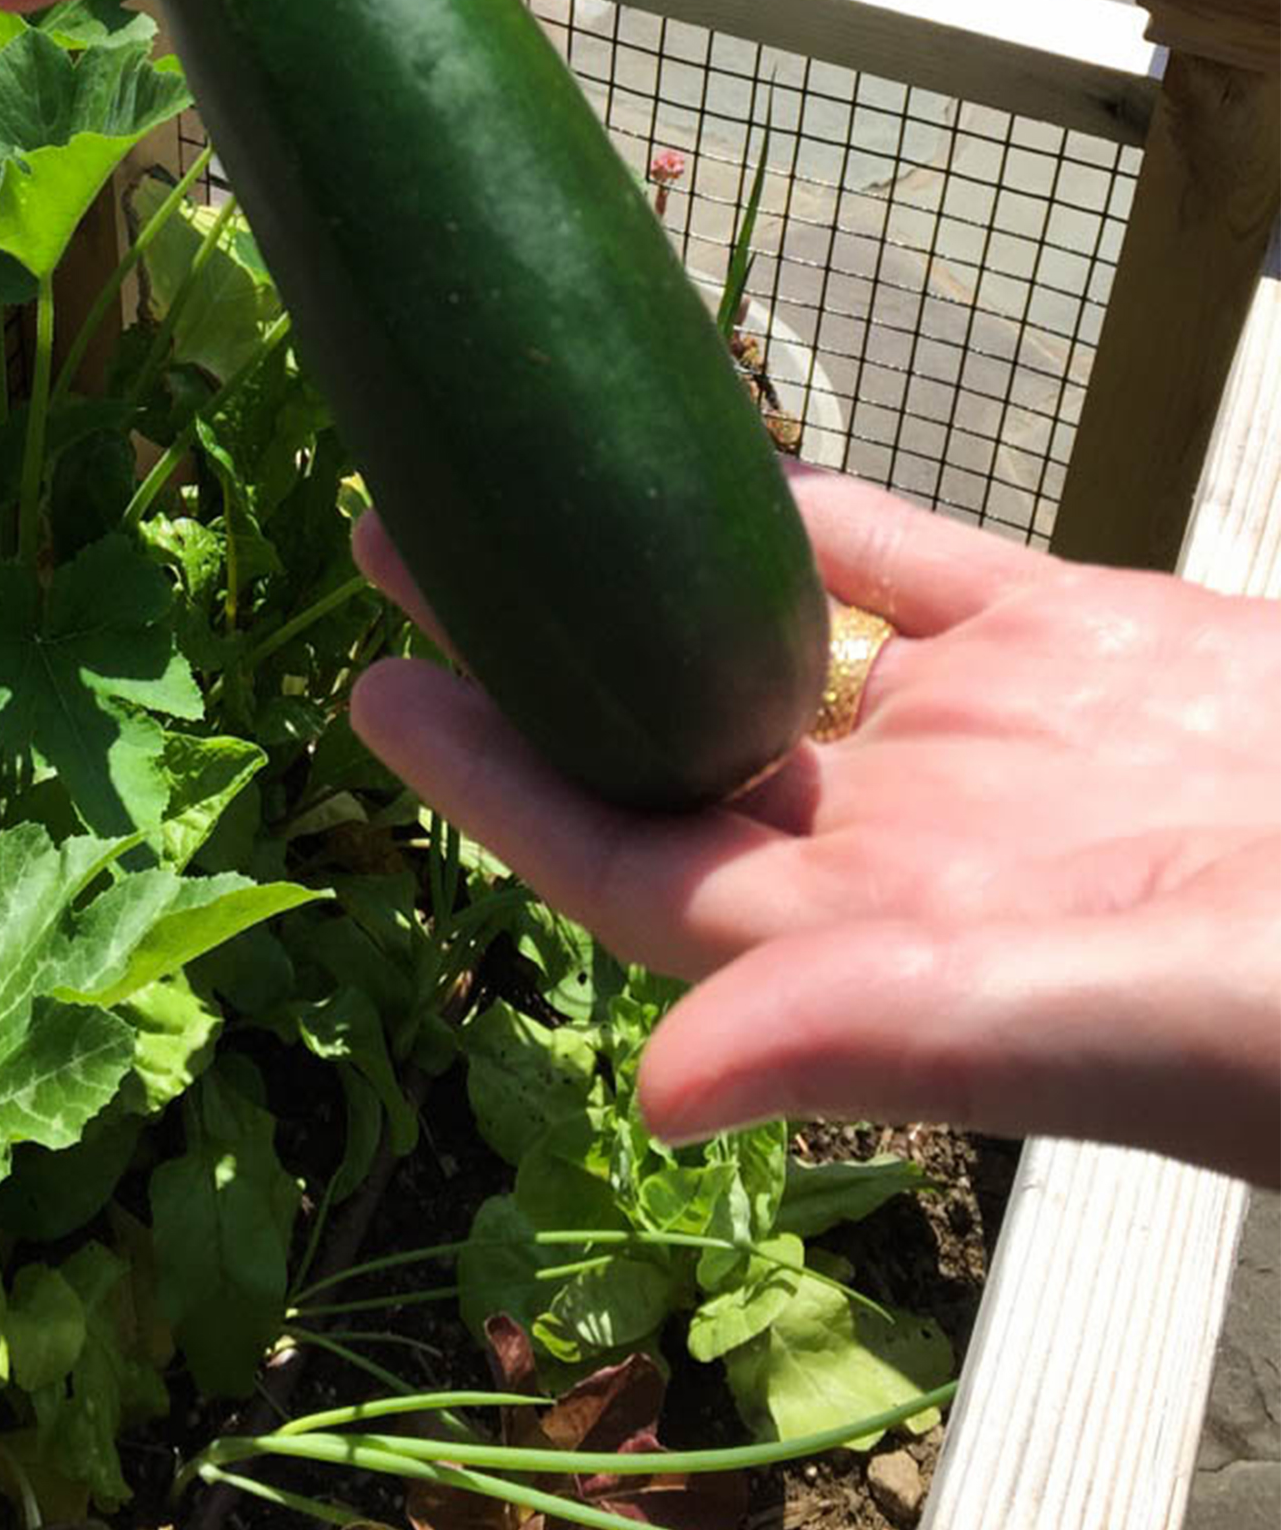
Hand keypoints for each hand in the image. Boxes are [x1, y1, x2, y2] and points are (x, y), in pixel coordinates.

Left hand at [351, 469, 1280, 1182]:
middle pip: (670, 738)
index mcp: (909, 949)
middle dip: (530, 644)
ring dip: (642, 560)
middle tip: (391, 520)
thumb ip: (907, 1037)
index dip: (505, 782)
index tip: (378, 682)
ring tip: (506, 460)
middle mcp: (934, 852)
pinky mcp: (1117, 655)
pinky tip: (714, 441)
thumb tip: (658, 1088)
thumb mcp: (1150, 1013)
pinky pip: (924, 566)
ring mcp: (1017, 747)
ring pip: (776, 637)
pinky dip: (821, 508)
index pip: (641, 866)